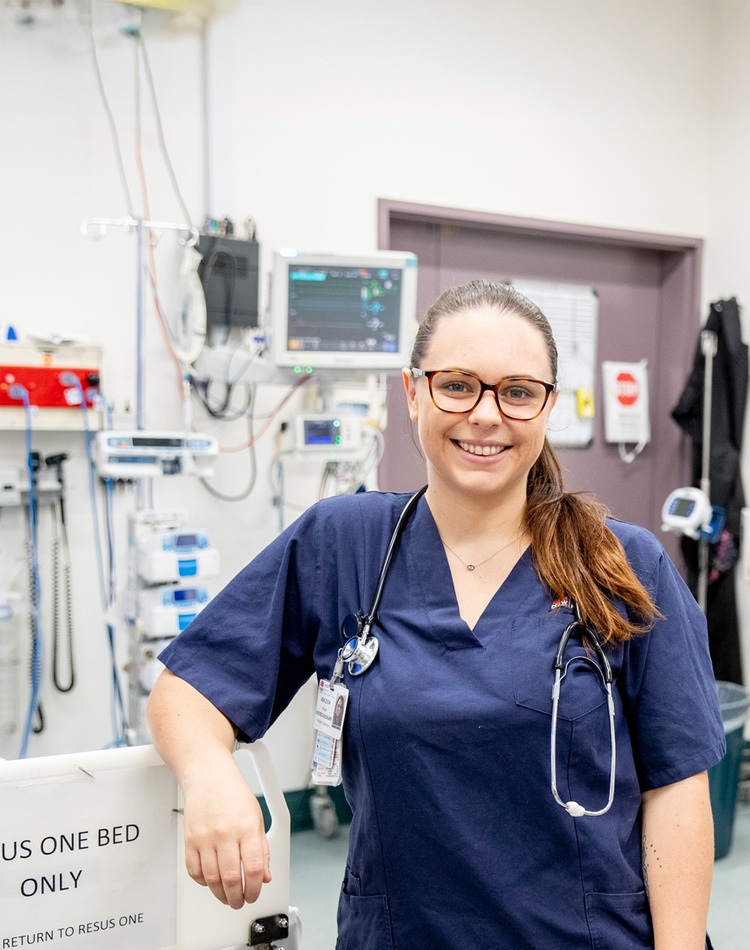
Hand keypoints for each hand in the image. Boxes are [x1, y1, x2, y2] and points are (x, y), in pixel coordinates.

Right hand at [182, 765, 271, 908]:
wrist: (208, 777)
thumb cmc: (233, 794)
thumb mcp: (257, 817)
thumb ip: (262, 849)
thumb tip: (265, 876)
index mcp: (246, 828)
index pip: (253, 868)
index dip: (255, 889)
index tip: (254, 894)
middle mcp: (225, 834)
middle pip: (231, 879)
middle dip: (237, 898)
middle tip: (240, 901)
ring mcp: (205, 838)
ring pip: (212, 880)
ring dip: (220, 894)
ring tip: (227, 896)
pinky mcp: (190, 841)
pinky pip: (194, 871)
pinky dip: (203, 882)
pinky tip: (211, 881)